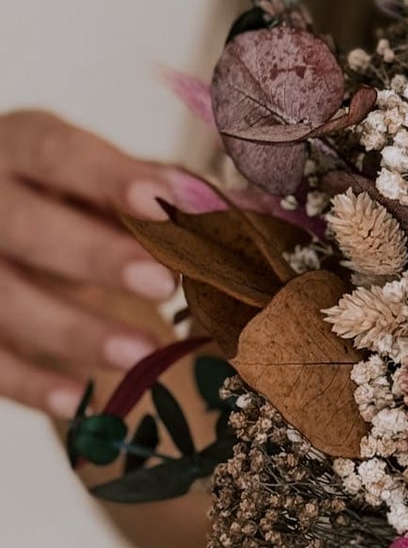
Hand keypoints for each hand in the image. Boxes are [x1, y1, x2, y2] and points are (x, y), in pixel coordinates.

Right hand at [0, 109, 204, 414]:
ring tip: (144, 351)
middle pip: (25, 224)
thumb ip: (165, 194)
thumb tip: (244, 212)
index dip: (107, 176)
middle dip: (94, 254)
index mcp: (21, 148)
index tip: (162, 200)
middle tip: (162, 282)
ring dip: (74, 329)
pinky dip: (29, 383)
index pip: (57, 152)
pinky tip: (79, 400)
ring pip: (4, 297)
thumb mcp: (108, 186)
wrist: (6, 238)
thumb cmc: (70, 203)